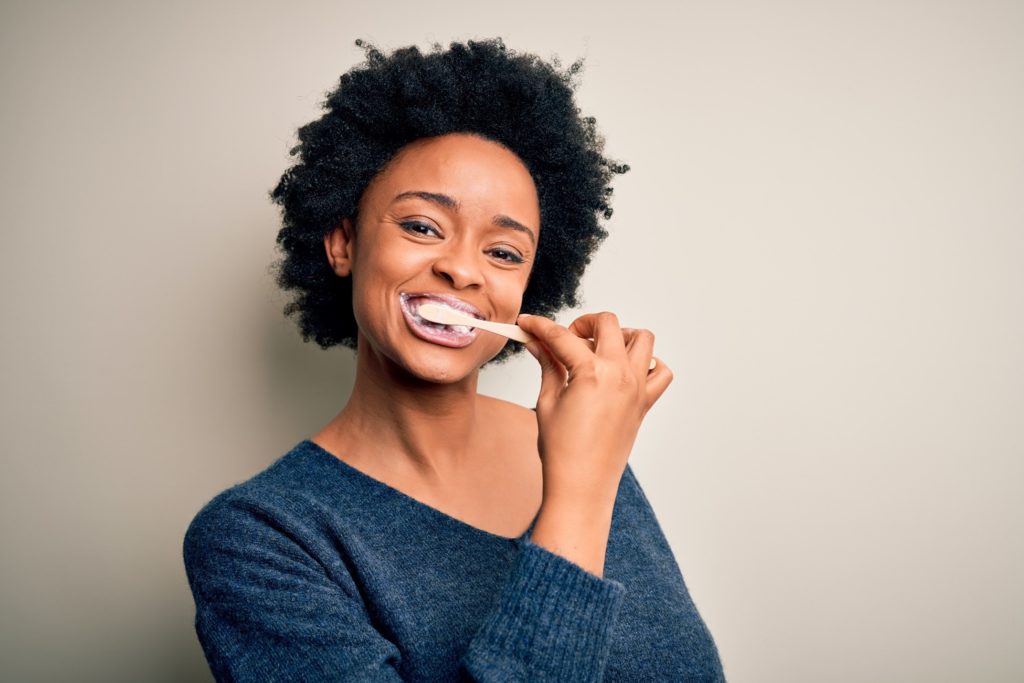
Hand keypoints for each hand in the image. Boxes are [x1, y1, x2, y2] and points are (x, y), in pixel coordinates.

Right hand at [516, 311, 673, 506]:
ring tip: (597, 351)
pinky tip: (623, 371)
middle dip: (582, 323)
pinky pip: (660, 372)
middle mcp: (620, 375)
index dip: (539, 326)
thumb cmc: (562, 451)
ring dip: (620, 336)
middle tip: (565, 339)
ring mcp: (637, 387)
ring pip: (642, 338)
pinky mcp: (645, 403)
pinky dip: (647, 363)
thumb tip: (537, 343)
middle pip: (608, 323)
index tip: (527, 325)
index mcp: (592, 373)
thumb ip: (547, 365)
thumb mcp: (548, 401)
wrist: (582, 486)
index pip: (562, 336)